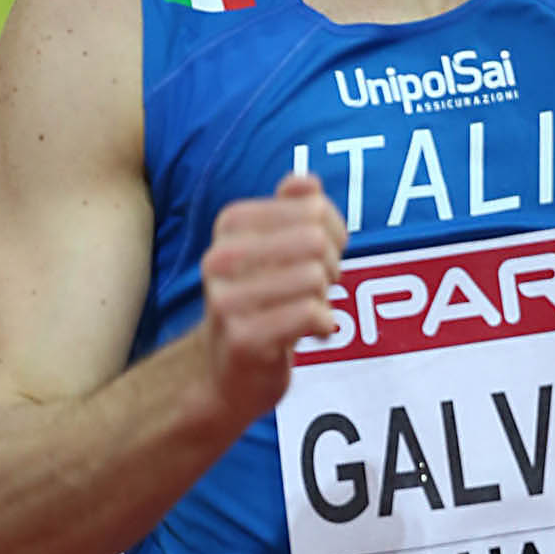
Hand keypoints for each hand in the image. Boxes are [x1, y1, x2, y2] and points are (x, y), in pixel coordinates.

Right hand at [199, 172, 346, 419]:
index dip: (335, 231)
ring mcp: (226, 299)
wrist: (229, 372)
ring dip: (326, 297)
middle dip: (331, 265)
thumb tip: (307, 182)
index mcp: (230, 224)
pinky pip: (309, 314)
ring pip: (313, 277)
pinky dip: (324, 324)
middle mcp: (220, 257)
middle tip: (321, 286)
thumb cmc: (263, 301)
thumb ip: (295, 209)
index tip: (325, 253)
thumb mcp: (277, 248)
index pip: (312, 207)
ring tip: (312, 308)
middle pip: (314, 239)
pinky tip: (313, 332)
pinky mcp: (242, 338)